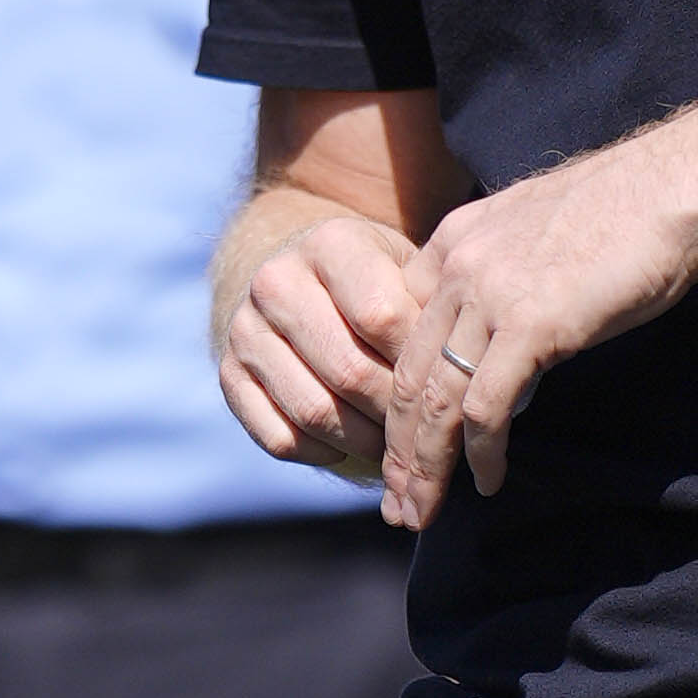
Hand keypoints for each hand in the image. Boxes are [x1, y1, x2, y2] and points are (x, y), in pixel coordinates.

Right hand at [214, 202, 429, 492]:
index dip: (419, 361)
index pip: (380, 316)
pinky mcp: (228, 377)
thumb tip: (469, 370)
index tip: (447, 383)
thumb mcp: (408, 274)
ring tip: (398, 445)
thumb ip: (432, 308)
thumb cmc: (377, 284)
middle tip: (429, 429)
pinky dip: (324, 452)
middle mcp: (276, 282)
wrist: (303, 282)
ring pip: (314, 411)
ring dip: (365, 441)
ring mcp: (244, 330)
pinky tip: (351, 443)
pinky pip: (279, 438)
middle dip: (396, 411)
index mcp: (329, 244)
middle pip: (348, 371)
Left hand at [378, 118, 697, 527]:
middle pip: (404, 374)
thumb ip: (508, 274)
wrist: (681, 184)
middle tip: (396, 503)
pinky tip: (487, 483)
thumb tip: (510, 324)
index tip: (401, 443)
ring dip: (425, 465)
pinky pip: (485, 407)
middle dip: (397, 449)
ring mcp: (489, 295)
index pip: (402, 333)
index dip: (395, 396)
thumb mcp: (542, 232)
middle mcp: (457, 266)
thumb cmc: (632, 210)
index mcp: (454, 241)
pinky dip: (481, 454)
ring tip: (422, 511)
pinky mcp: (529, 325)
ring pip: (433, 399)